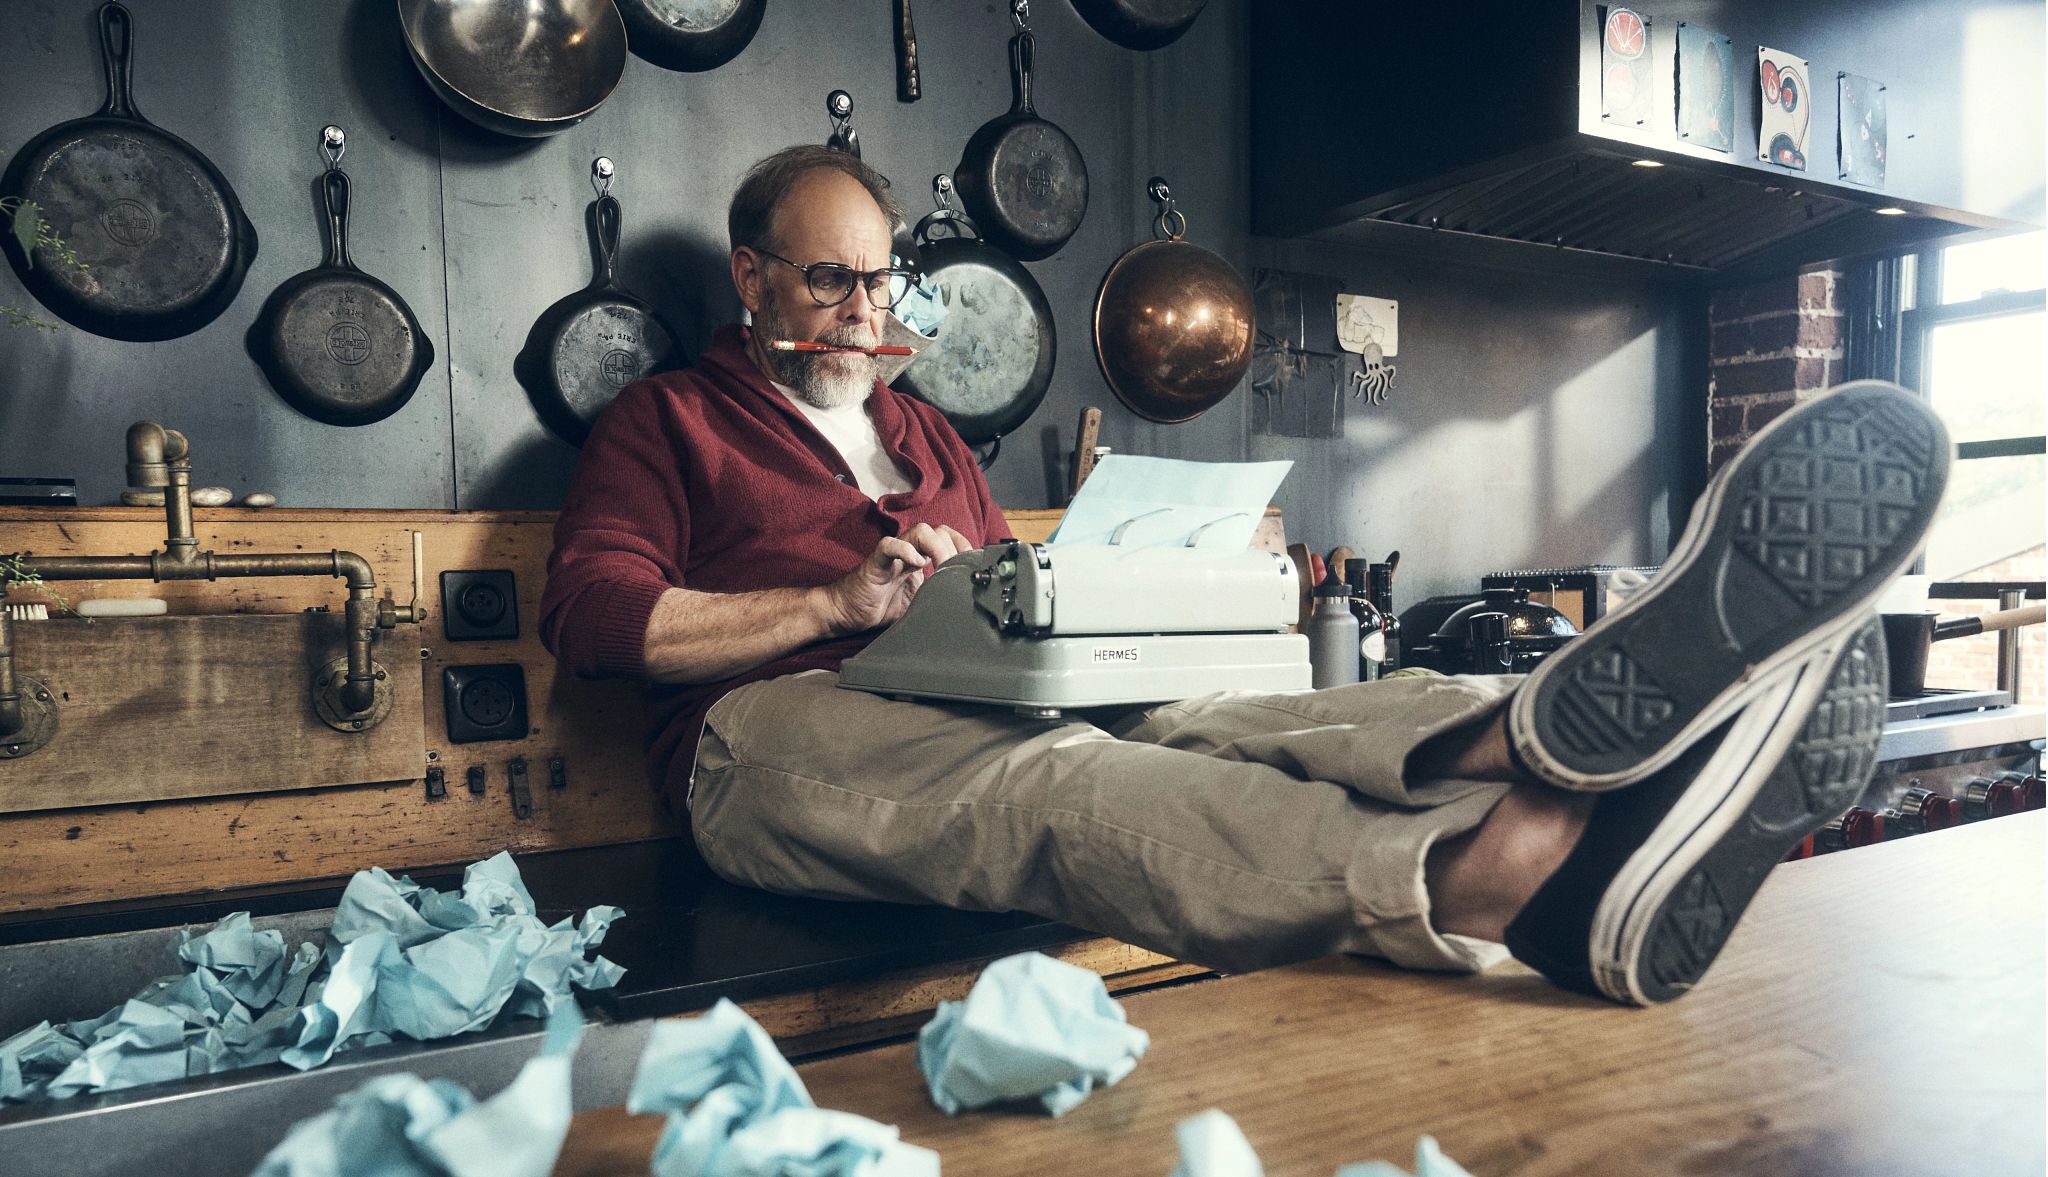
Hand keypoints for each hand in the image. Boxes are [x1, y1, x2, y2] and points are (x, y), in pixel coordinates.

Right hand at [816, 523, 971, 634]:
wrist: (845, 613)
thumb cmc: (878, 608)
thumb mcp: (917, 605)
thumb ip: (936, 599)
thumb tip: (962, 605)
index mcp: (920, 560)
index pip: (947, 538)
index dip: (963, 545)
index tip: (972, 563)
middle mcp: (908, 552)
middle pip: (938, 531)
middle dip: (953, 549)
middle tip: (955, 573)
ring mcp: (893, 555)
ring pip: (919, 531)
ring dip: (936, 547)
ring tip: (938, 569)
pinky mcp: (875, 562)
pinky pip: (890, 545)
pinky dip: (905, 550)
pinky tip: (916, 565)